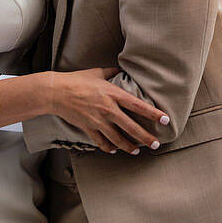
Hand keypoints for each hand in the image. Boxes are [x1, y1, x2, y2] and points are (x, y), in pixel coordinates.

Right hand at [44, 67, 169, 153]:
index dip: (153, 113)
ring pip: (118, 139)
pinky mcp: (88, 128)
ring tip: (138, 151)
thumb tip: (122, 72)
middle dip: (145, 137)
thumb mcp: (98, 72)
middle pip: (131, 127)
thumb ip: (112, 73)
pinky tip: (115, 150)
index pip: (138, 105)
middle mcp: (108, 109)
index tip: (165, 119)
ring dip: (129, 147)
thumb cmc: (77, 80)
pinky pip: (102, 142)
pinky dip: (109, 147)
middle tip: (156, 144)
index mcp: (113, 94)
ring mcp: (98, 121)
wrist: (56, 92)